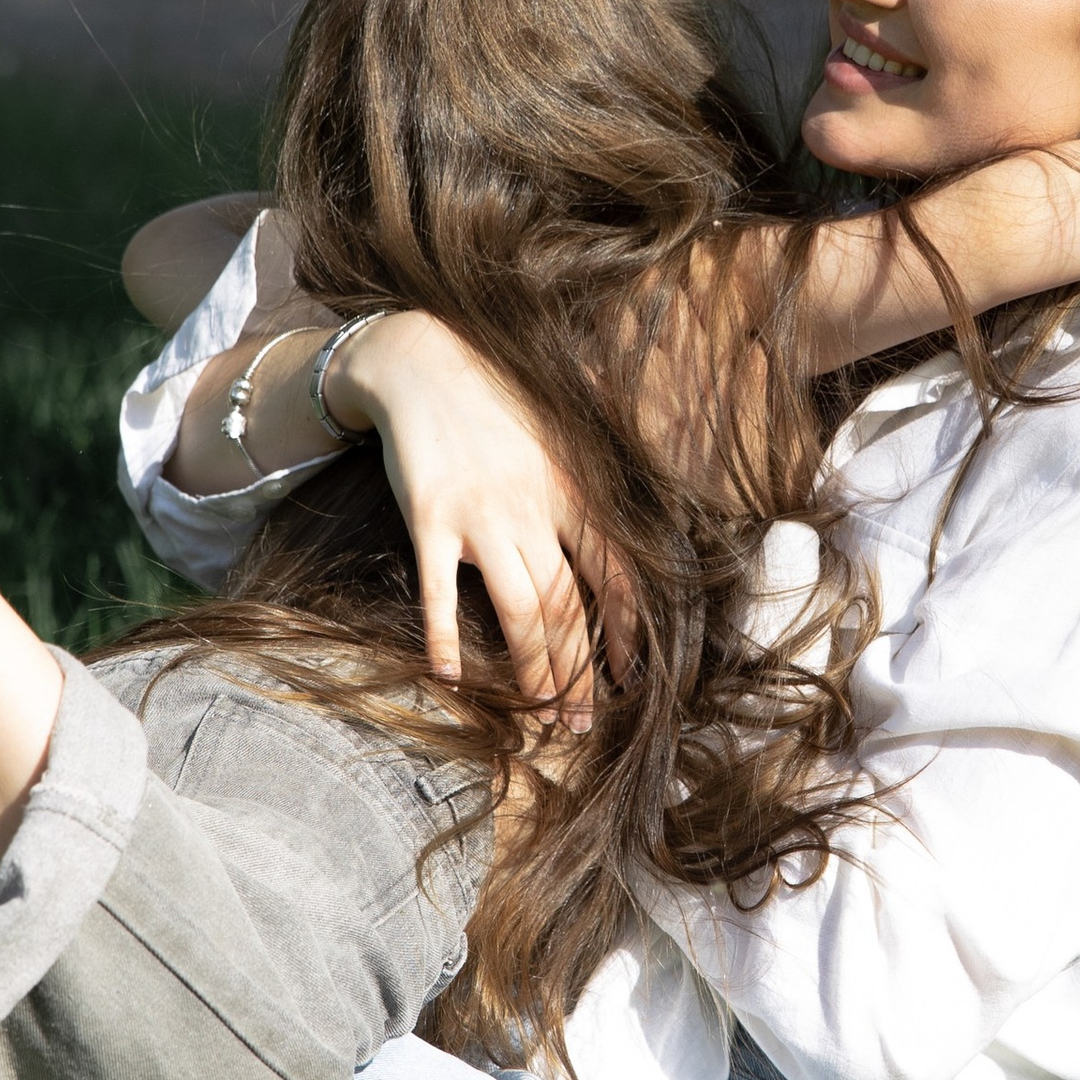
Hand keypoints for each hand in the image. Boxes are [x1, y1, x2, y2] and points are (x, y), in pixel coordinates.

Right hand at [330, 313, 635, 717]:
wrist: (421, 357)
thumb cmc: (497, 391)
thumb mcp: (565, 416)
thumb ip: (606, 450)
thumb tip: (658, 457)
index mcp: (575, 489)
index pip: (615, 575)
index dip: (626, 633)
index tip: (630, 677)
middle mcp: (535, 508)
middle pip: (569, 608)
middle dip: (579, 673)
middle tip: (580, 722)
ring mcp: (481, 516)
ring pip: (520, 612)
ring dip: (532, 671)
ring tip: (538, 711)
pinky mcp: (429, 519)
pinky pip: (439, 592)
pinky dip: (443, 638)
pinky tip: (448, 677)